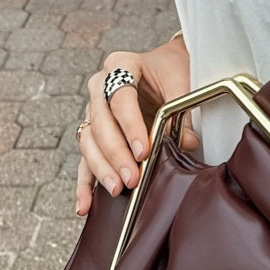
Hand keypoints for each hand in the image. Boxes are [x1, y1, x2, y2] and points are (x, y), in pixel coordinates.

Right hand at [77, 34, 195, 215]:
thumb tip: (186, 144)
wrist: (165, 65)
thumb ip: (181, 111)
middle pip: (100, 122)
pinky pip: (85, 159)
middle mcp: (100, 86)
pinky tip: (84, 205)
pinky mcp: (93, 132)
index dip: (130, 126)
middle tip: (132, 178)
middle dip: (116, 154)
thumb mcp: (180, 81)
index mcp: (121, 65)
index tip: (144, 151)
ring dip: (101, 168)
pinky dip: (84, 183)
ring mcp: (93, 110)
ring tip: (117, 189)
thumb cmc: (172, 69)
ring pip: (89, 141)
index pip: (120, 98)